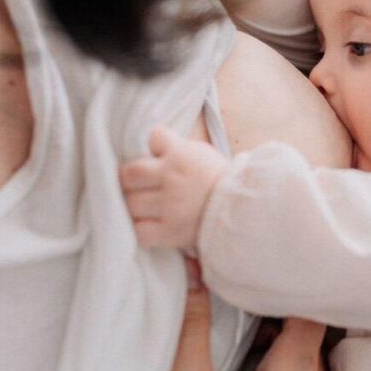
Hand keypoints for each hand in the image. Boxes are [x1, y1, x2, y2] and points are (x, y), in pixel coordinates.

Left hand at [120, 126, 227, 247]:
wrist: (241, 213)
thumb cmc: (218, 181)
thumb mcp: (201, 153)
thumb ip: (175, 146)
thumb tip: (152, 144)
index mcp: (181, 156)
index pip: (154, 138)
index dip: (154, 146)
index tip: (157, 156)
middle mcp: (172, 180)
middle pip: (129, 174)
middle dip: (131, 178)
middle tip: (138, 185)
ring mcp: (169, 208)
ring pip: (130, 203)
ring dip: (132, 204)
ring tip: (142, 205)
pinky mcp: (169, 233)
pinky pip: (139, 232)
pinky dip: (138, 229)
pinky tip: (146, 224)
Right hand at [157, 259, 333, 370]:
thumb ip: (192, 332)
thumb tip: (195, 274)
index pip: (313, 312)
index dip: (294, 287)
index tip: (270, 271)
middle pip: (313, 334)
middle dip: (283, 313)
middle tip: (249, 297)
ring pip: (312, 362)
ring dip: (286, 346)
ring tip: (251, 337)